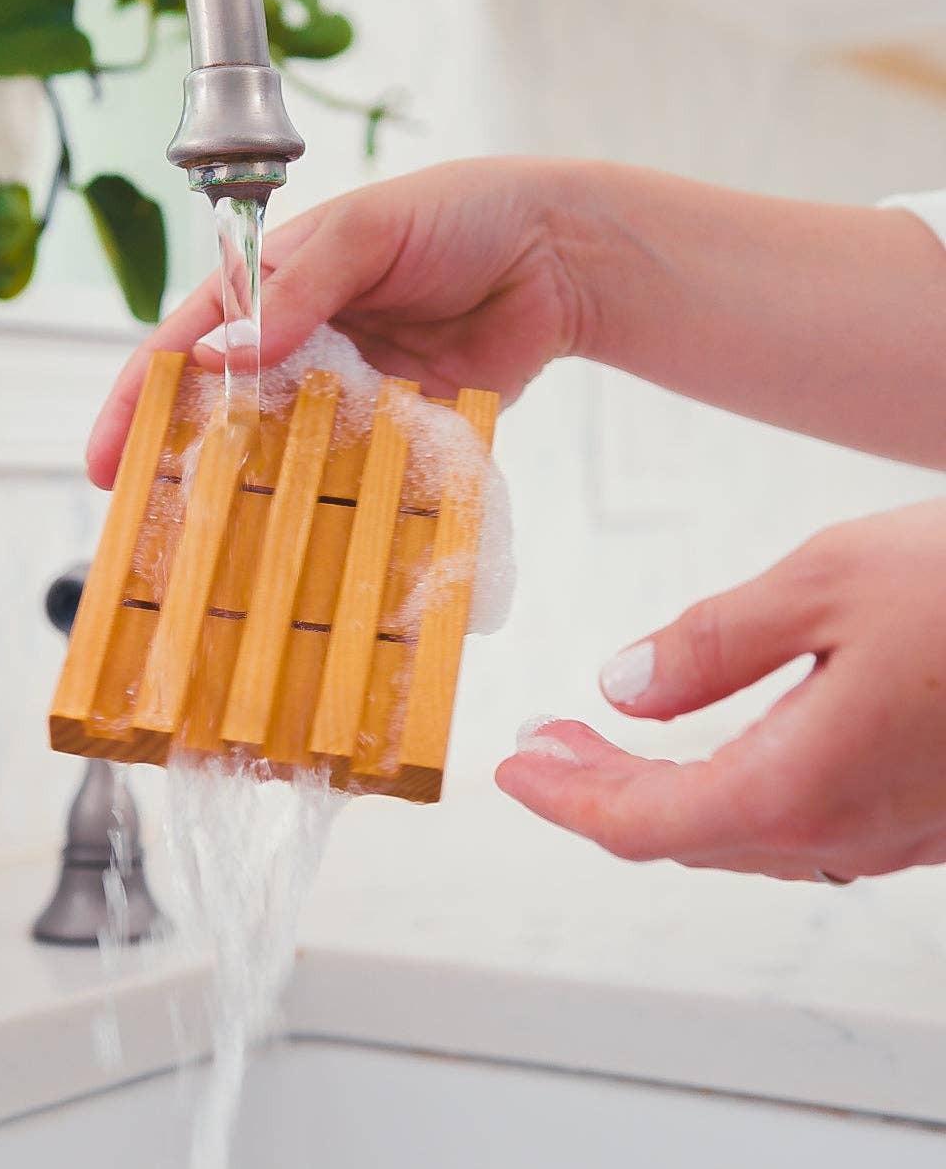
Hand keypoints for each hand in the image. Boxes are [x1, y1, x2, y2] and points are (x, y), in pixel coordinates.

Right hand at [86, 157, 588, 488]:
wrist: (556, 256)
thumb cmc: (455, 216)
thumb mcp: (364, 233)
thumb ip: (298, 292)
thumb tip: (223, 356)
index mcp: (275, 284)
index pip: (190, 340)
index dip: (142, 396)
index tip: (105, 454)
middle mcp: (303, 343)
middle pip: (228, 408)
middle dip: (185, 456)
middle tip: (146, 516)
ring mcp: (350, 391)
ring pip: (286, 448)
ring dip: (255, 488)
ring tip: (213, 541)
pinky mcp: (400, 426)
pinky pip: (356, 468)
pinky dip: (331, 497)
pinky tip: (305, 534)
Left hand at [496, 500, 945, 880]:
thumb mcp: (825, 582)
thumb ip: (712, 645)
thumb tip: (625, 686)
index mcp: (802, 784)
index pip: (641, 820)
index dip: (565, 797)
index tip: (512, 769)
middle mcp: (847, 830)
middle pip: (684, 834)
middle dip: (600, 789)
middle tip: (545, 744)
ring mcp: (897, 832)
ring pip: (744, 832)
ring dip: (662, 789)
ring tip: (605, 736)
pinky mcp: (930, 812)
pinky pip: (805, 820)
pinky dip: (732, 787)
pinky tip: (718, 743)